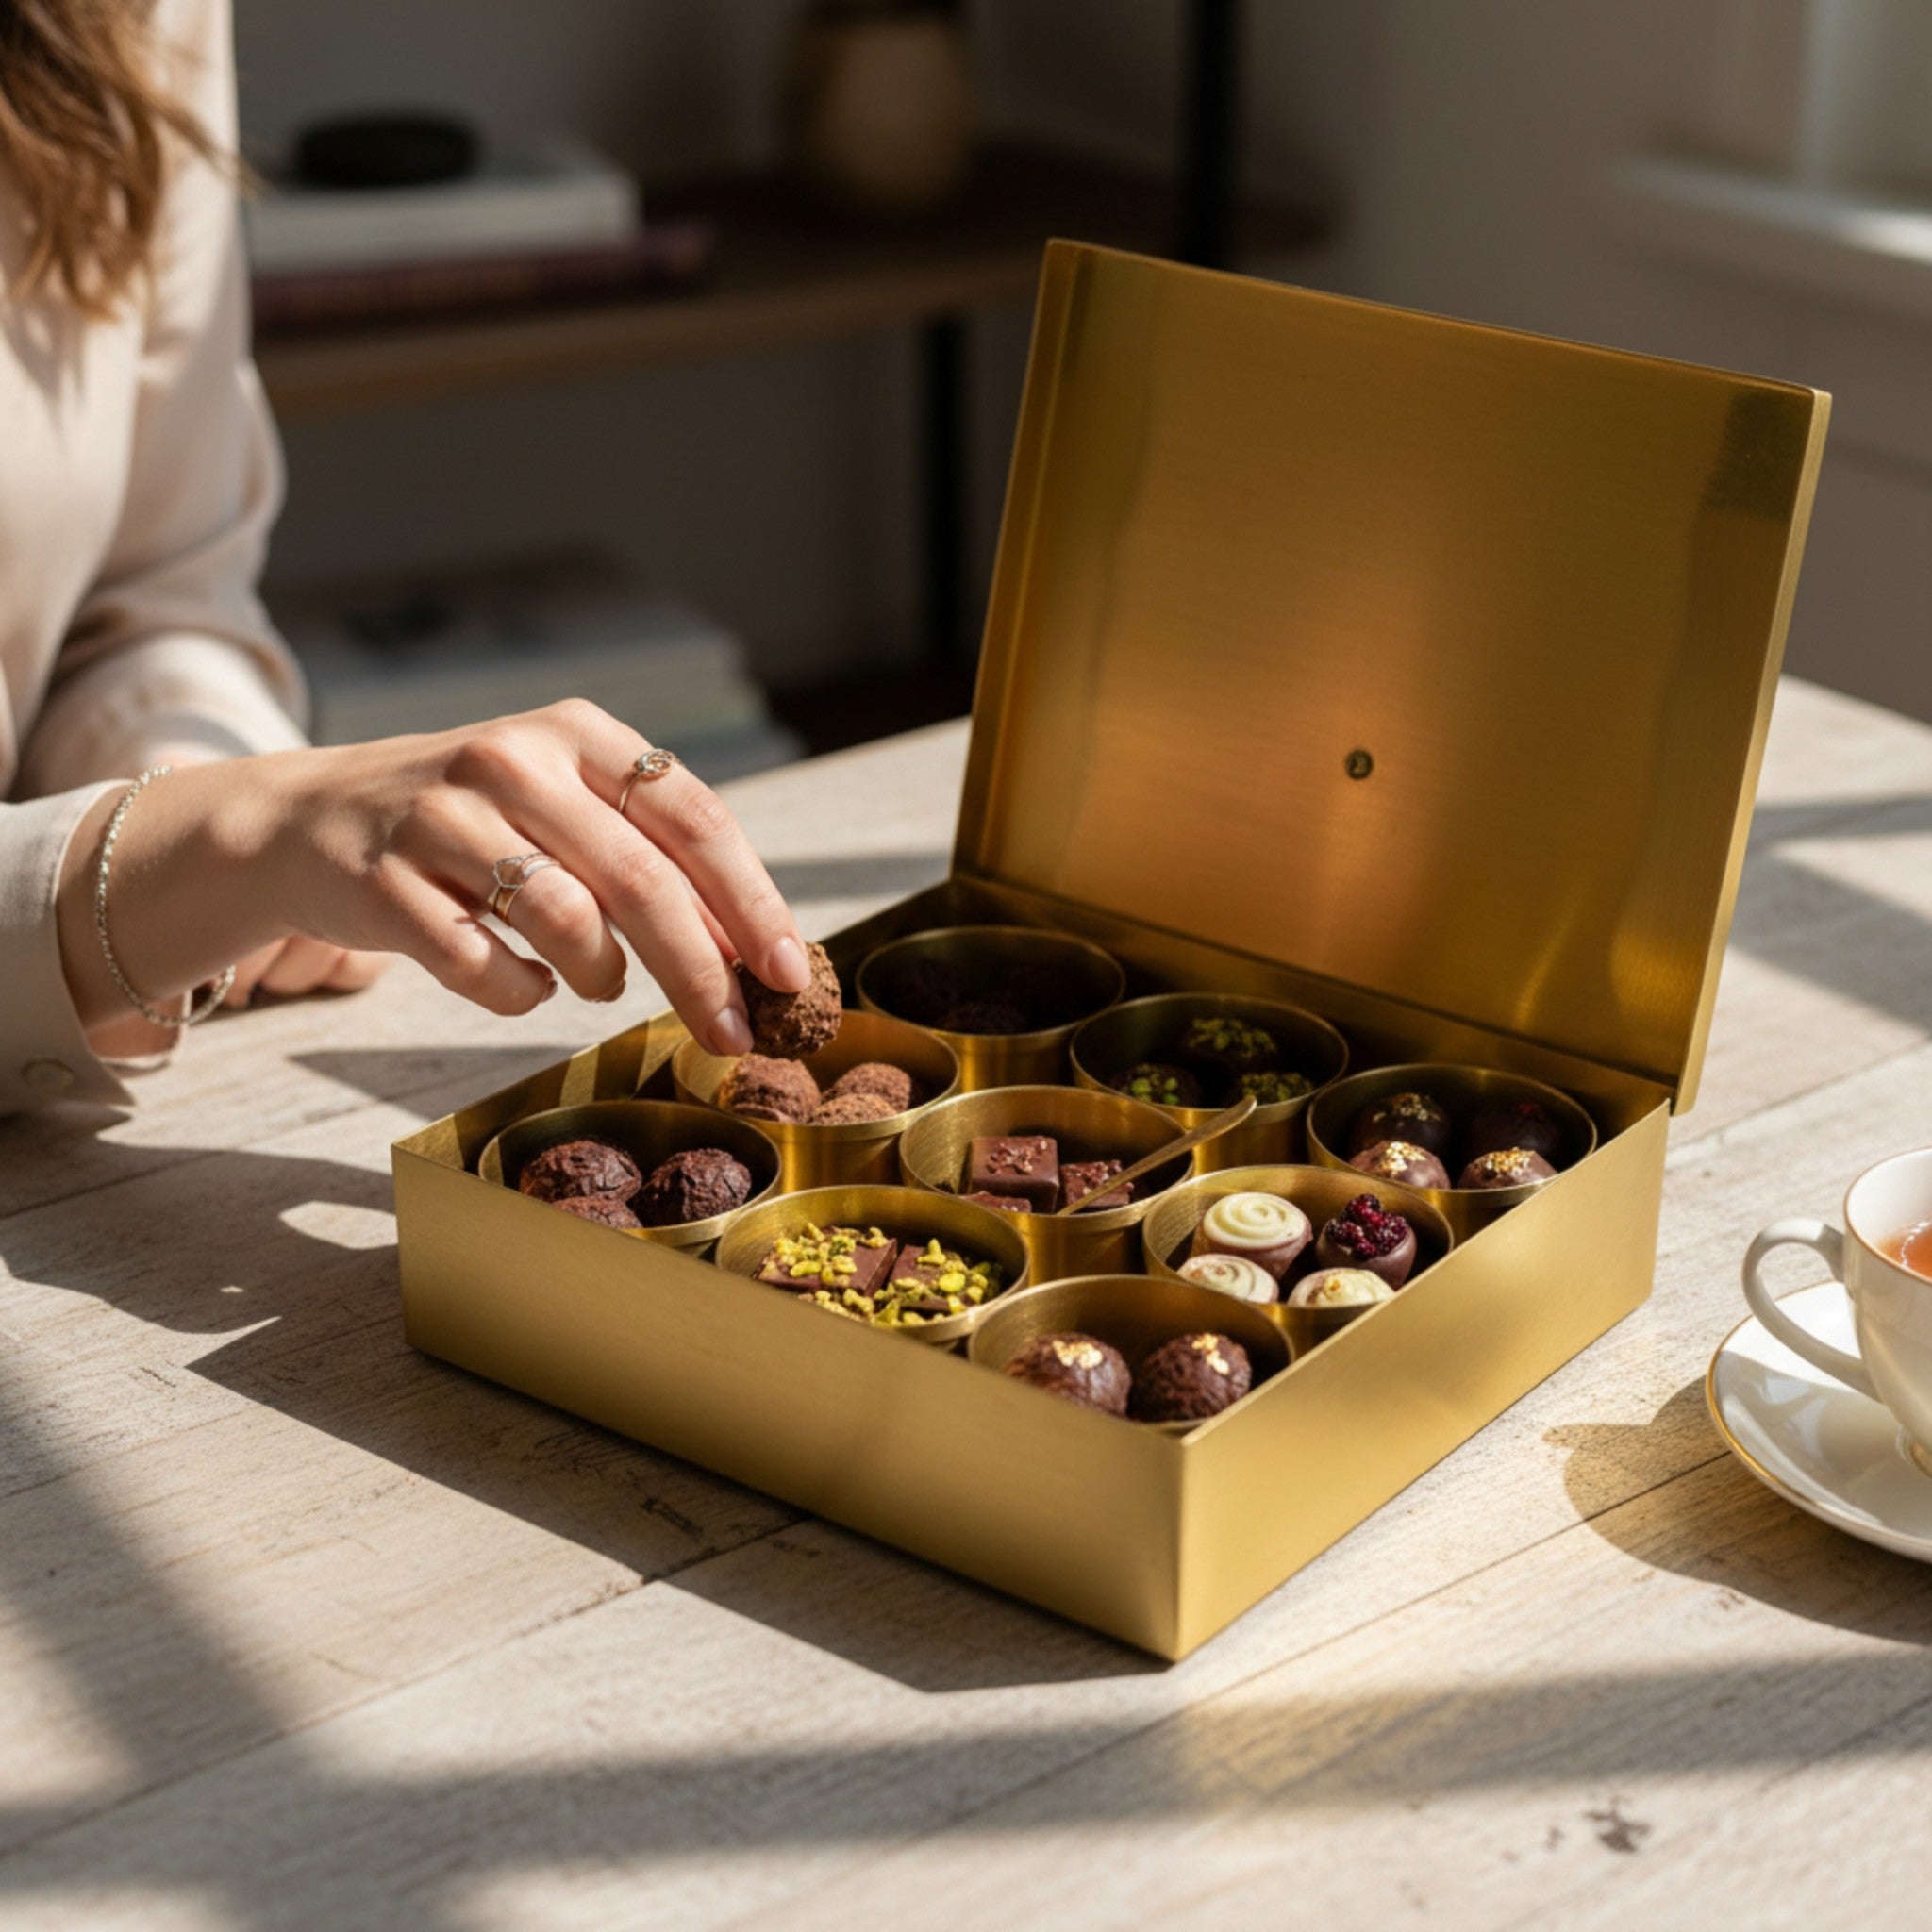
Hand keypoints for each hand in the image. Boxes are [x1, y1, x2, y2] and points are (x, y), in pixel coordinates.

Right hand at [59, 701, 812, 1055]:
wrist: (307, 821)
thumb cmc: (473, 825)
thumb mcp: (563, 809)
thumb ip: (652, 861)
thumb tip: (753, 954)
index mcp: (577, 733)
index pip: (694, 817)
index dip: (751, 901)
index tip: (788, 973)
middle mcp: (512, 760)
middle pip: (641, 879)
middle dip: (700, 971)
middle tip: (734, 1036)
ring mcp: (441, 816)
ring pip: (566, 921)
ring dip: (602, 976)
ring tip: (598, 983)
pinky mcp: (383, 881)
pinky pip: (481, 965)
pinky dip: (520, 992)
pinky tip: (524, 982)